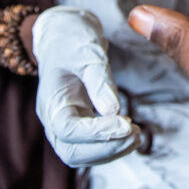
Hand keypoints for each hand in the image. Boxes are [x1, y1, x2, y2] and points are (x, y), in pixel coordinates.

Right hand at [32, 6, 140, 166]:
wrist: (64, 33)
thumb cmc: (72, 40)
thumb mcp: (88, 52)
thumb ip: (100, 81)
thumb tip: (114, 111)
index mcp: (51, 100)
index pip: (68, 129)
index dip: (97, 132)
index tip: (126, 124)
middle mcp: (54, 118)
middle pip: (72, 151)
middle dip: (106, 148)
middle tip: (135, 134)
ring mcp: (65, 123)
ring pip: (81, 155)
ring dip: (110, 151)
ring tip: (136, 136)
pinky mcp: (79, 123)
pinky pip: (91, 147)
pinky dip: (110, 147)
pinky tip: (129, 135)